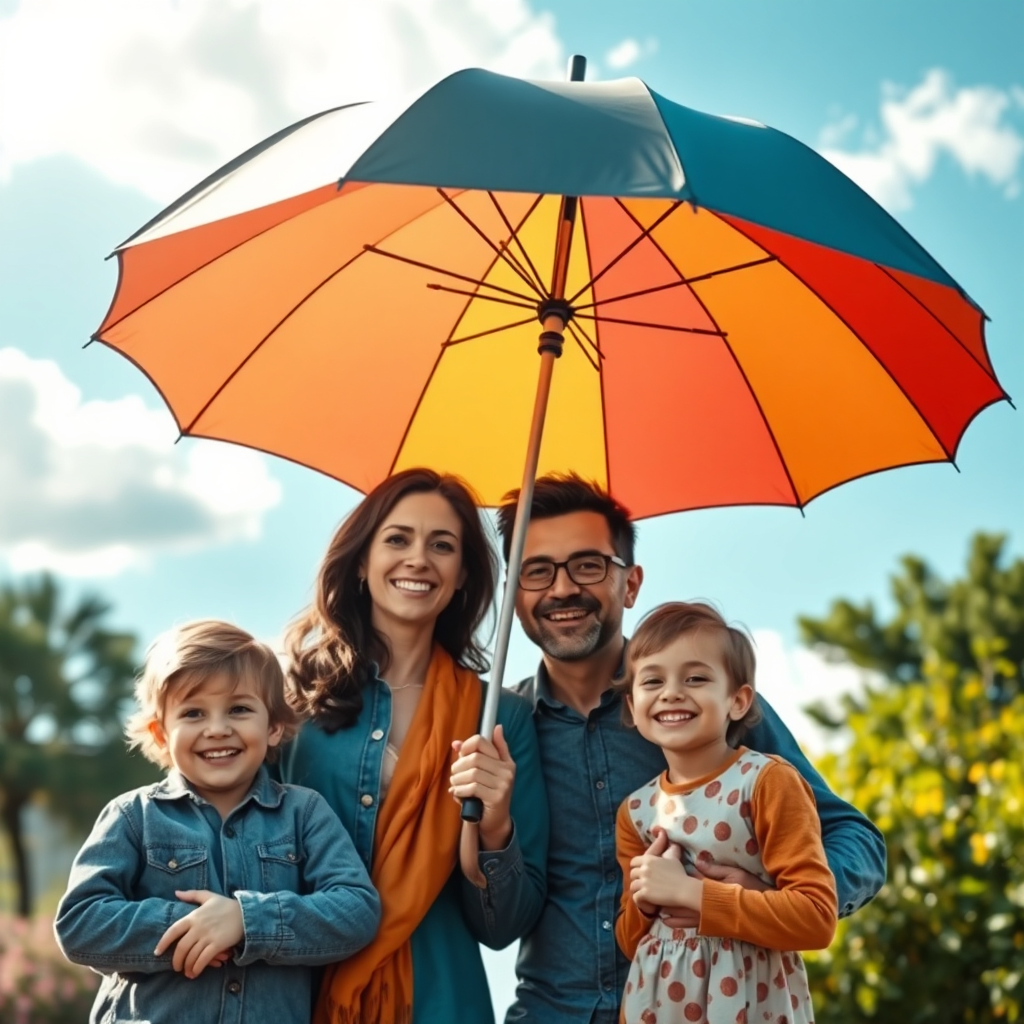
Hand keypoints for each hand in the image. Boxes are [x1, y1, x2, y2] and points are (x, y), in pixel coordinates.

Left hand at [154, 890, 243, 978]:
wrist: (246, 912)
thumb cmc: (226, 905)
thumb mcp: (209, 896)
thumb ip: (192, 894)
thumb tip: (176, 892)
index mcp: (194, 916)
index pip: (173, 931)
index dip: (163, 942)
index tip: (157, 952)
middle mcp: (198, 927)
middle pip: (181, 948)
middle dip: (176, 961)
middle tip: (177, 967)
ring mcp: (208, 936)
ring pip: (191, 956)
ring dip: (187, 967)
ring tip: (187, 972)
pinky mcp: (217, 944)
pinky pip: (203, 960)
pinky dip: (197, 968)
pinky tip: (195, 972)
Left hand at [450, 725, 514, 850]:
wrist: (495, 821)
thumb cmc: (489, 793)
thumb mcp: (492, 771)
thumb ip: (489, 751)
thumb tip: (496, 726)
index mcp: (505, 761)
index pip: (481, 741)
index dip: (466, 746)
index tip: (460, 755)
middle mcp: (507, 771)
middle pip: (475, 758)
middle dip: (459, 766)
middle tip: (454, 775)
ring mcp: (504, 785)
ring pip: (472, 773)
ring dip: (457, 779)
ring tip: (455, 784)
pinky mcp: (497, 798)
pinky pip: (473, 787)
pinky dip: (460, 790)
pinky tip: (457, 793)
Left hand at [630, 831, 699, 910]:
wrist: (685, 889)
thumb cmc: (680, 873)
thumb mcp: (673, 857)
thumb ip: (667, 847)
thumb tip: (663, 832)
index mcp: (649, 859)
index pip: (634, 862)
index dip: (637, 868)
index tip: (643, 874)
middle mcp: (644, 869)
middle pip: (632, 874)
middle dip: (637, 880)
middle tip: (645, 886)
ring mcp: (644, 881)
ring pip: (633, 886)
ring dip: (639, 891)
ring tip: (646, 895)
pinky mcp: (645, 893)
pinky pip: (636, 898)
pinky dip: (641, 901)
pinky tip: (648, 903)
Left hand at [661, 859, 771, 927]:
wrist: (764, 911)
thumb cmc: (750, 888)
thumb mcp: (733, 874)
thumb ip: (714, 869)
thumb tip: (697, 862)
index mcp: (708, 886)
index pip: (684, 881)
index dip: (670, 878)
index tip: (657, 873)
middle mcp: (704, 902)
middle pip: (678, 898)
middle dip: (662, 894)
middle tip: (649, 890)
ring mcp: (706, 914)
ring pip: (680, 912)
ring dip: (667, 908)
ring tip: (653, 905)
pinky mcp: (710, 923)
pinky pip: (688, 924)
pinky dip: (676, 921)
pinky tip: (665, 920)